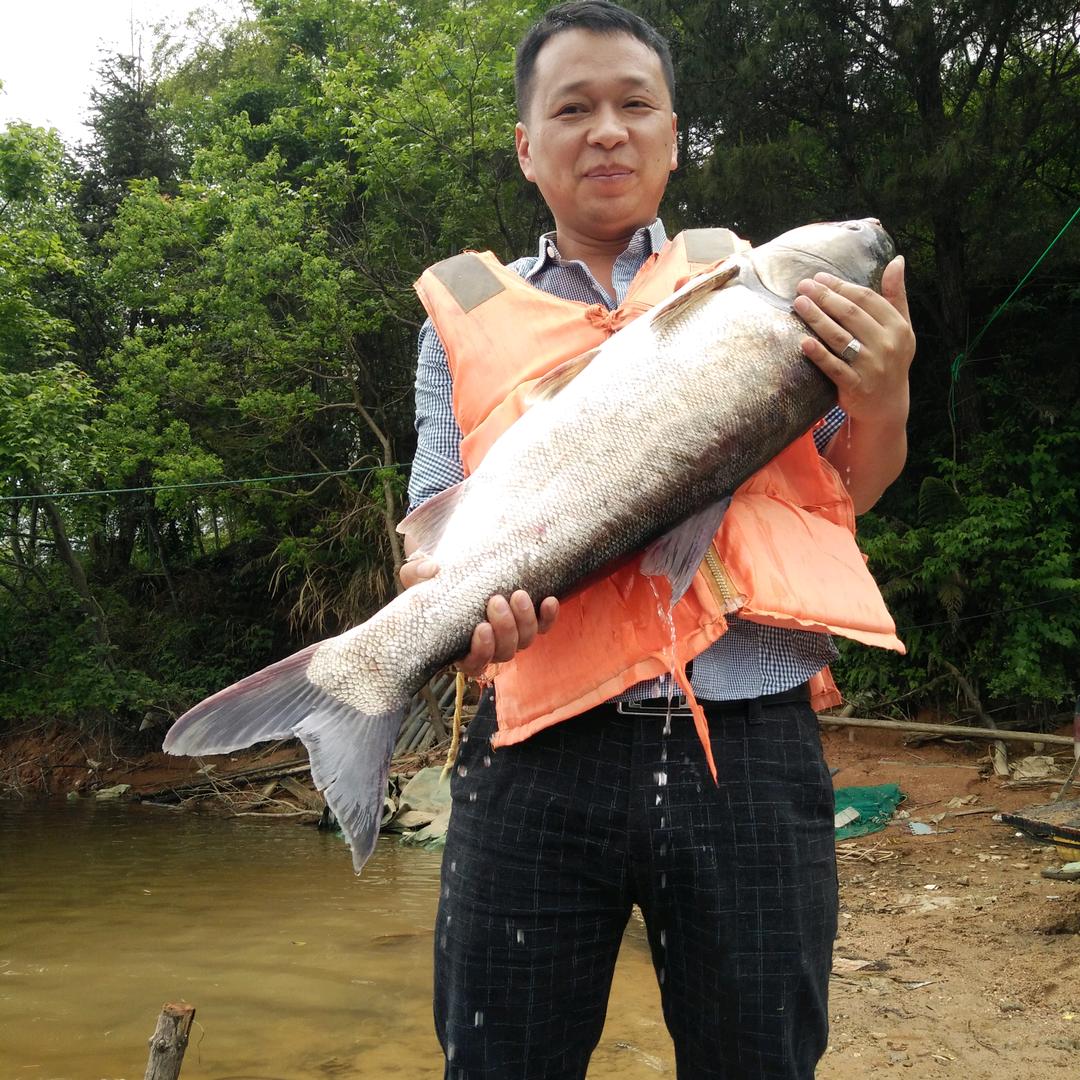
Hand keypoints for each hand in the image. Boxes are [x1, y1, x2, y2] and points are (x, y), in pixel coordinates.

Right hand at [399, 555, 558, 676]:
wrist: (457, 568)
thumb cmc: (433, 580)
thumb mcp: (417, 576)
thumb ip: (417, 573)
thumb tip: (432, 569)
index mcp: (460, 648)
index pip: (474, 664)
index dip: (481, 651)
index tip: (481, 627)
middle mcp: (489, 647)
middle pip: (504, 652)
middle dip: (504, 628)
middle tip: (497, 601)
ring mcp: (510, 634)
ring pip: (525, 641)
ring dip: (525, 620)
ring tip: (518, 594)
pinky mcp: (528, 619)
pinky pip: (543, 626)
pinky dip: (548, 617)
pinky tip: (549, 600)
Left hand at [793, 255, 914, 426]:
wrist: (887, 405)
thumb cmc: (890, 359)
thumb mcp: (901, 327)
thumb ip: (896, 295)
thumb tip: (897, 260)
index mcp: (897, 327)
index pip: (867, 299)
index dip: (841, 286)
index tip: (820, 277)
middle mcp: (887, 345)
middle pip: (851, 314)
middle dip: (825, 297)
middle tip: (803, 286)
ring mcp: (871, 366)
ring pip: (839, 337)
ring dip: (817, 318)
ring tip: (799, 303)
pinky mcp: (856, 386)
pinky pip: (834, 367)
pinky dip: (819, 354)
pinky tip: (803, 341)